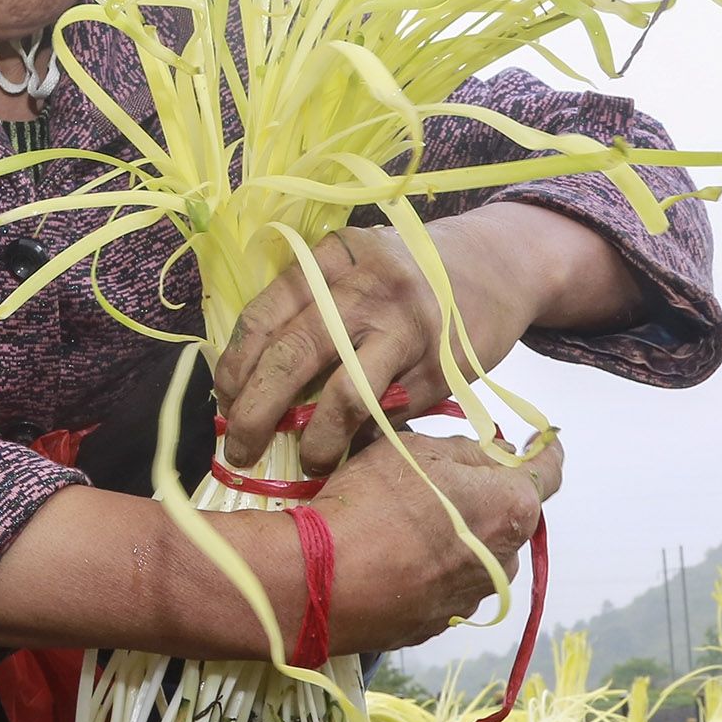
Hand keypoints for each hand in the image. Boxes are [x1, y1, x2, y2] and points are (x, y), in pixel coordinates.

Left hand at [213, 204, 639, 474]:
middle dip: (255, 414)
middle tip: (239, 450)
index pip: (262, 317)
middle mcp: (366, 287)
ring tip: (305, 463)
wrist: (497, 265)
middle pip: (292, 356)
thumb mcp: (351, 267)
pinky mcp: (441, 366)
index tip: (223, 404)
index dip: (234, 369)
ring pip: (344, 396)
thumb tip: (247, 385)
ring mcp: (407, 328)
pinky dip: (364, 440)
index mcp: (330, 258)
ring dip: (315, 441)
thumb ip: (306, 307)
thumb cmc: (403, 276)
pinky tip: (352, 450)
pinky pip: (390, 415)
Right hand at [303, 429, 563, 654]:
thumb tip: (491, 455)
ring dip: (455, 538)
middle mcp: (506, 559)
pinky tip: (388, 559)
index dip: (542, 449)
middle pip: (507, 515)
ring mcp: (473, 598)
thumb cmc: (371, 504)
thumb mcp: (416, 448)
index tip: (535, 440)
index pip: (549, 469)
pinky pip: (444, 585)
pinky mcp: (439, 625)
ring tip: (400, 527)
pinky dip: (427, 570)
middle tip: (435, 482)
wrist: (319, 582)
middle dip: (483, 497)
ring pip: (477, 554)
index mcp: (512, 507)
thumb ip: (467, 449)